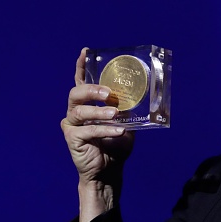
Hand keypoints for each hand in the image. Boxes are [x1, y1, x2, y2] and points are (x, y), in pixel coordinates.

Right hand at [60, 48, 134, 221]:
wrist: (109, 170)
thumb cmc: (116, 144)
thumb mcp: (127, 122)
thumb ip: (131, 108)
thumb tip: (149, 93)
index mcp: (88, 103)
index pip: (82, 80)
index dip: (82, 66)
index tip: (86, 51)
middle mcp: (76, 110)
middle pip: (76, 92)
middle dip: (92, 90)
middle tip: (109, 94)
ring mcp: (71, 124)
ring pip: (80, 110)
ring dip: (99, 111)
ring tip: (116, 113)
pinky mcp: (72, 138)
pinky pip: (87, 131)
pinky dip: (104, 130)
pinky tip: (118, 131)